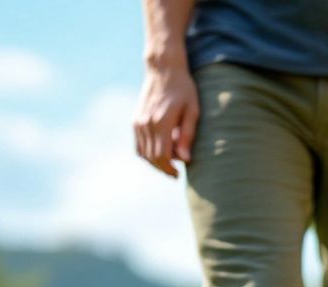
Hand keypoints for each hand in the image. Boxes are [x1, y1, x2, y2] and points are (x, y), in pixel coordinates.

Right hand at [134, 56, 198, 178]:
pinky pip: (138, 145)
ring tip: (170, 161)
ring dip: (155, 162)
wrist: (163, 70)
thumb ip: (188, 136)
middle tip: (176, 171)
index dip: (169, 169)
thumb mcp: (192, 111)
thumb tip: (185, 159)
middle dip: (163, 168)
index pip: (161, 156)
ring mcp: (138, 122)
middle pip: (151, 158)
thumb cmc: (183, 89)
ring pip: (143, 153)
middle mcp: (146, 124)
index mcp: (161, 122)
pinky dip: (147, 153)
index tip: (178, 175)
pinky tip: (159, 152)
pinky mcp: (135, 121)